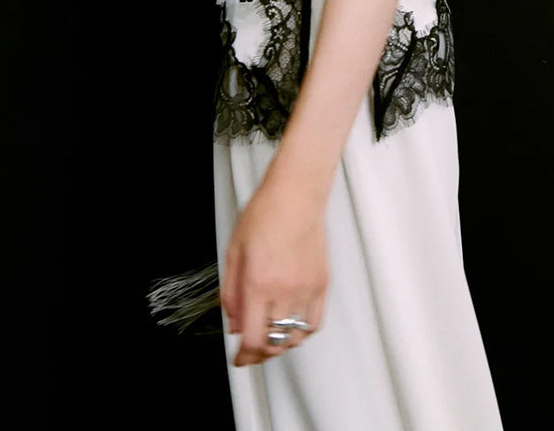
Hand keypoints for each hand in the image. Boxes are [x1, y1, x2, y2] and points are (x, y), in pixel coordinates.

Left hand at [222, 173, 327, 366]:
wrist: (296, 194)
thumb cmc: (263, 214)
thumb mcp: (234, 251)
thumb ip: (231, 293)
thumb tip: (233, 326)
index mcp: (258, 283)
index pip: (252, 338)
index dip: (244, 357)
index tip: (239, 360)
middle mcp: (284, 290)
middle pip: (273, 342)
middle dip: (259, 353)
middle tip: (251, 351)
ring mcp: (306, 288)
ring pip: (295, 337)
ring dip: (280, 344)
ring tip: (270, 337)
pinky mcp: (322, 284)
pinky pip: (314, 323)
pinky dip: (301, 331)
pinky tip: (291, 324)